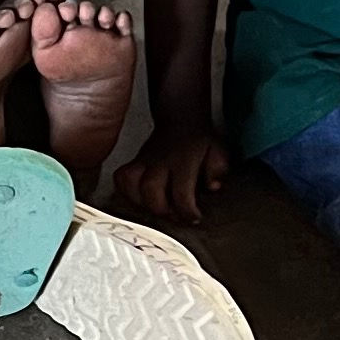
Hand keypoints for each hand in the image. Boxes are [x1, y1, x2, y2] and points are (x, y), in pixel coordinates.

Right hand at [114, 124, 228, 225]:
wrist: (181, 121)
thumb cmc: (199, 142)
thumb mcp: (218, 153)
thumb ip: (218, 171)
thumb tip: (213, 186)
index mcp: (183, 160)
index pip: (182, 192)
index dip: (187, 211)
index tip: (194, 217)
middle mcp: (160, 160)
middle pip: (151, 189)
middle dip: (162, 210)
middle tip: (174, 215)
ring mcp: (145, 160)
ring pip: (131, 183)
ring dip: (142, 202)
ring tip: (157, 207)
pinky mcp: (134, 162)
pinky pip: (121, 177)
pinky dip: (126, 191)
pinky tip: (140, 198)